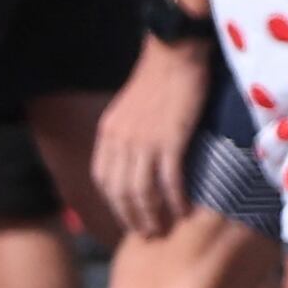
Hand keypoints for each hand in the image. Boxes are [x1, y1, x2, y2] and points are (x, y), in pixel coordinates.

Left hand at [92, 35, 207, 238]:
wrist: (175, 51)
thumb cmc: (160, 79)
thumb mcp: (131, 110)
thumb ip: (128, 135)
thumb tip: (134, 161)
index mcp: (107, 133)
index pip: (103, 180)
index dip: (114, 205)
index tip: (127, 220)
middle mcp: (119, 140)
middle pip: (120, 192)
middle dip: (132, 218)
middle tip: (148, 235)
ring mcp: (143, 140)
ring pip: (142, 191)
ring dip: (153, 215)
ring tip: (164, 230)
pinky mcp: (170, 138)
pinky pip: (169, 179)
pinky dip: (175, 200)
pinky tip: (184, 212)